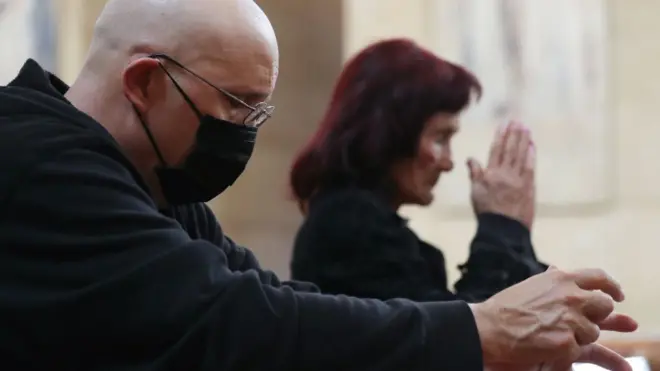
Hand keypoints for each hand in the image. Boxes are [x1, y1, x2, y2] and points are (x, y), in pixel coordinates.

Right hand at [468, 121, 534, 228]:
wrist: (503, 230)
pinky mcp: (529, 187)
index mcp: (491, 174)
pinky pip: (530, 168)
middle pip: (510, 150)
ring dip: (524, 141)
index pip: (496, 150)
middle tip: (517, 121)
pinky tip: (532, 147)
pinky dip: (531, 156)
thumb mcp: (475, 192)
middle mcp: (505, 174)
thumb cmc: (487, 212)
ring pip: (521, 156)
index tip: (504, 124)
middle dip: (514, 134)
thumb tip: (471, 158)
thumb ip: (475, 173)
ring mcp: (519, 180)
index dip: (500, 136)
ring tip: (526, 129)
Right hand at [471, 266, 637, 366]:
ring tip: (552, 334)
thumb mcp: (532, 285)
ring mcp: (571, 319)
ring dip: (578, 336)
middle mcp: (571, 295)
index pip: (599, 278)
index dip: (612, 287)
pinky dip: (564, 350)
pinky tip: (546, 345)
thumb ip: (552, 279)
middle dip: (598, 315)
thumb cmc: (506, 308)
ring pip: (592, 331)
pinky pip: (578, 349)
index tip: (617, 296)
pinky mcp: (567, 342)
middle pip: (604, 305)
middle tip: (585, 321)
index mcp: (562, 279)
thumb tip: (558, 269)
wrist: (488, 328)